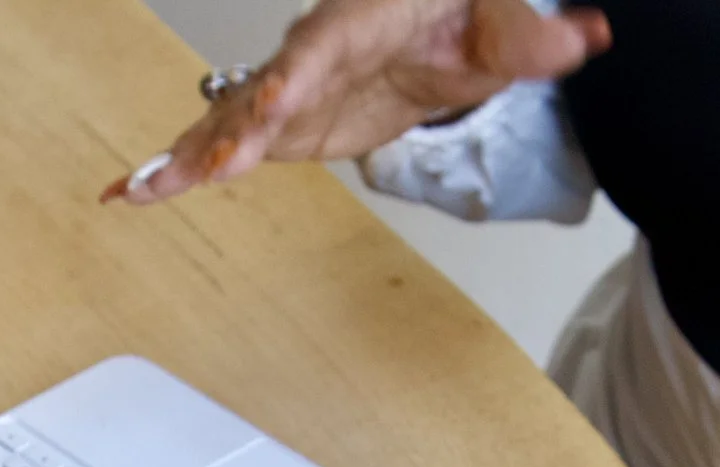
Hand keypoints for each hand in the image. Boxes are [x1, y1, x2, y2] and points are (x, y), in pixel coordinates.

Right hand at [100, 0, 608, 204]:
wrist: (435, 8)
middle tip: (192, 170)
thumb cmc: (456, 5)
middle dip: (225, 132)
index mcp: (359, 20)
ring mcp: (291, 89)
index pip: (321, 48)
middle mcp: (311, 52)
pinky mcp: (284, 121)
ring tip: (135, 192)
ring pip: (230, 121)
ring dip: (185, 158)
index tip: (273, 100)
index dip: (294, 75)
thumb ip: (534, 35)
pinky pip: (227, 144)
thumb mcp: (502, 19)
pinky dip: (182, 167)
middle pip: (261, 91)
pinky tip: (134, 194)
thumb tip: (585, 39)